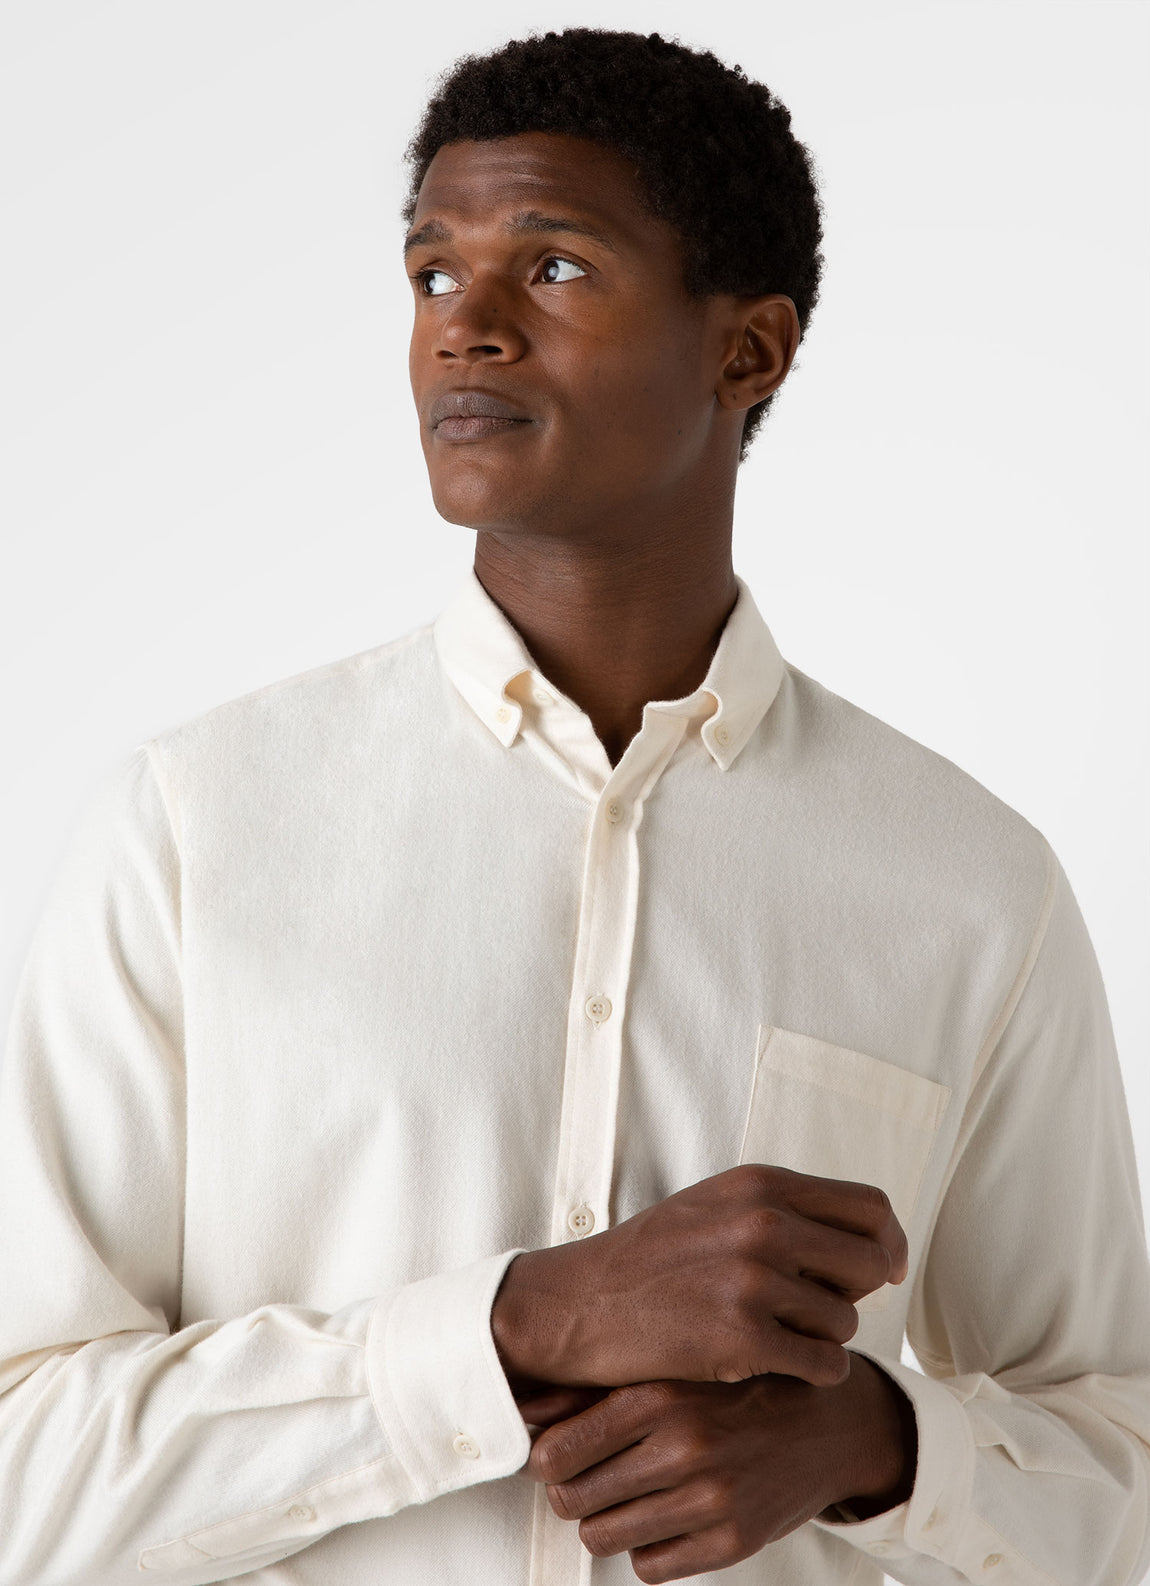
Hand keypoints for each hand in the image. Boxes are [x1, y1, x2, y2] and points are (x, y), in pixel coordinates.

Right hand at [492, 1163, 907, 1390]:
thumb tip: (875, 1245)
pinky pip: (824, 1364)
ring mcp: (753, 1280)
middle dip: (856, 1293)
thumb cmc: (654, 1259)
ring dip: (824, 1336)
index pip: (871, 1208)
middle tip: (821, 1309)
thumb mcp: (717, 1205)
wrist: (582, 1303)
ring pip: (847, 1320)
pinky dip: (813, 1372)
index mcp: (762, 1184)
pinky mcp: (741, 1338)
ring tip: (780, 1335)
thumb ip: (787, 1211)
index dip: (889, 1243)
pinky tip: (780, 1365)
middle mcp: (764, 1223)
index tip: (885, 1270)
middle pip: (870, 1263)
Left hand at [521, 1356, 916, 1583]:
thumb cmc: (739, 1388)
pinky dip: (648, 1547)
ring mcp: (711, 1499)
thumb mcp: (672, 1368)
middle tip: (590, 1476)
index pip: (558, 1451)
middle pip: (573, 1499)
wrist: (832, 1423)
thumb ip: (596, 1388)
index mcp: (662, 1394)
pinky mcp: (733, 1542)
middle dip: (572, 1492)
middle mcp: (684, 1446)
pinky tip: (665, 1515)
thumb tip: (524, 1410)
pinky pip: (650, 1567)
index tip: (553, 1455)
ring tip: (627, 1495)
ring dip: (606, 1521)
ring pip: (604, 1537)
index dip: (545, 1460)